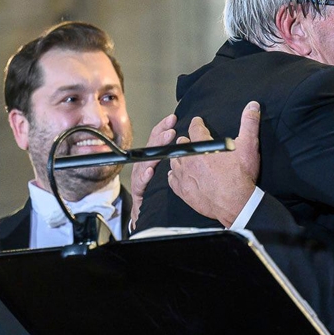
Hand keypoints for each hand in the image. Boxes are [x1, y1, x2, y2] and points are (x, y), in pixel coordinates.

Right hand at [129, 113, 176, 230]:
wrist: (145, 215)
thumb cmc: (159, 192)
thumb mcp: (170, 173)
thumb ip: (178, 160)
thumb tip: (194, 144)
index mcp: (154, 159)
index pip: (158, 139)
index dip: (164, 128)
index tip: (173, 118)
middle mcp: (145, 165)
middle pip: (152, 146)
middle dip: (161, 136)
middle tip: (171, 129)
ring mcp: (140, 177)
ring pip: (146, 161)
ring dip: (156, 150)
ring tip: (165, 141)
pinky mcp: (139, 191)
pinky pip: (140, 183)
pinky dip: (144, 176)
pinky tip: (149, 171)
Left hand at [167, 102, 261, 226]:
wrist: (237, 204)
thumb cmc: (241, 176)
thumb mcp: (249, 146)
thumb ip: (249, 123)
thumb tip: (253, 105)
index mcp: (203, 145)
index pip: (195, 128)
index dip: (197, 124)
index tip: (197, 122)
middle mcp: (190, 158)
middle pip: (182, 144)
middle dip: (187, 141)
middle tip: (192, 142)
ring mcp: (184, 175)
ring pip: (175, 160)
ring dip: (180, 157)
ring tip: (186, 157)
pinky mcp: (183, 190)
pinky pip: (172, 179)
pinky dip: (175, 176)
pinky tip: (179, 175)